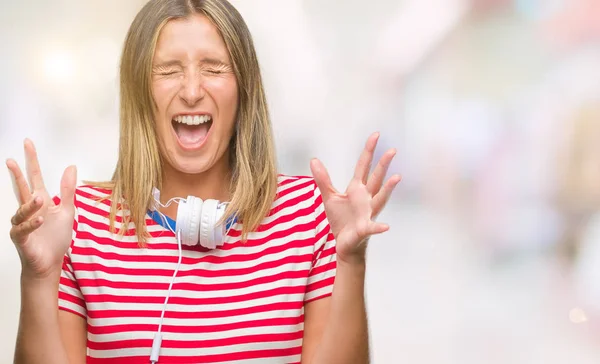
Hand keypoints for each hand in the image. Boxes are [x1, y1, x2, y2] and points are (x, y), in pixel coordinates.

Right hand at [7, 139, 76, 279]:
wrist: (51, 262)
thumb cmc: (56, 238)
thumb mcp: (67, 210)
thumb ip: (68, 190)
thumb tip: (71, 166)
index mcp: (41, 202)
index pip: (34, 177)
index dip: (31, 161)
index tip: (28, 144)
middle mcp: (28, 210)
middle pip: (21, 188)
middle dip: (16, 174)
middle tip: (11, 159)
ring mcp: (22, 224)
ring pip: (22, 210)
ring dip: (30, 204)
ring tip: (40, 198)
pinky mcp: (21, 238)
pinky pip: (23, 228)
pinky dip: (31, 223)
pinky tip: (39, 219)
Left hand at [310, 132, 400, 264]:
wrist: (345, 244)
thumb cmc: (341, 220)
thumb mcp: (329, 197)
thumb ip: (323, 179)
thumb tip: (314, 159)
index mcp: (356, 189)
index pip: (363, 166)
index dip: (369, 151)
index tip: (376, 135)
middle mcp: (366, 198)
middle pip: (375, 178)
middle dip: (383, 164)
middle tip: (392, 150)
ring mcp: (368, 213)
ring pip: (380, 198)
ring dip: (388, 189)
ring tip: (397, 177)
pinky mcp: (365, 229)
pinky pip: (372, 227)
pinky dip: (378, 227)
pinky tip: (385, 226)